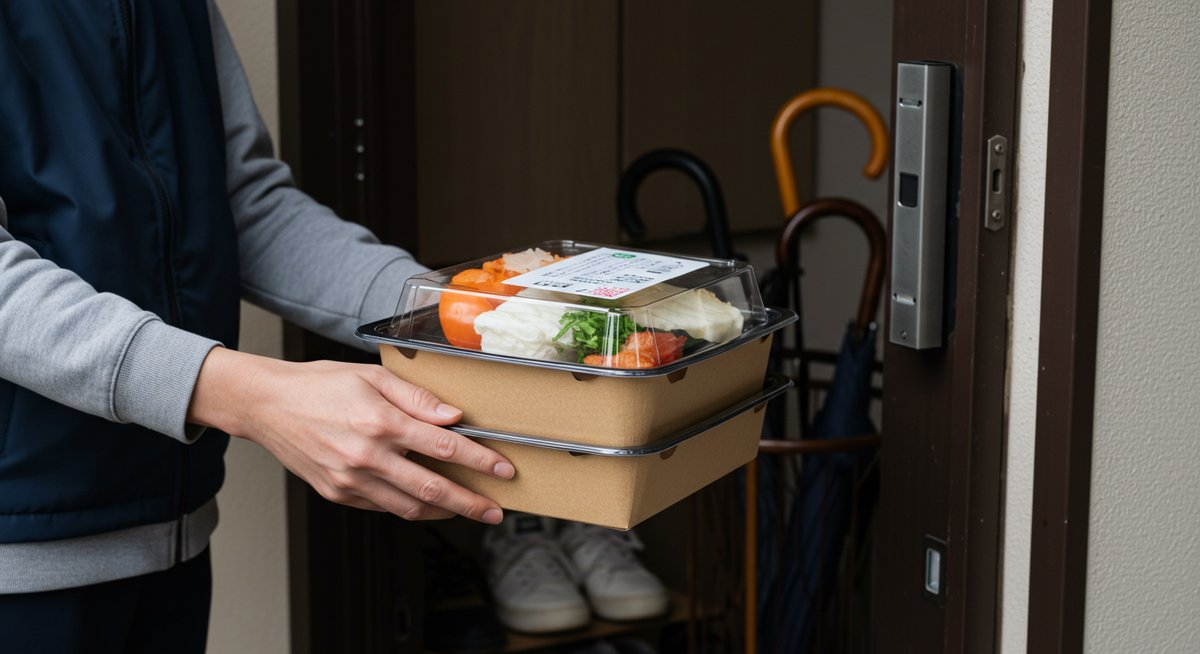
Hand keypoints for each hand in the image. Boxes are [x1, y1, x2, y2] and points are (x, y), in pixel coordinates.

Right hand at [187, 347, 513, 523]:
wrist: (266, 405)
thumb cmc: (320, 385)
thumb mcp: (371, 376)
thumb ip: (416, 398)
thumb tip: (453, 417)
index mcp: (380, 422)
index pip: (444, 447)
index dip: (479, 461)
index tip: (503, 470)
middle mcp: (367, 456)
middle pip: (432, 488)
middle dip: (470, 503)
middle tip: (495, 512)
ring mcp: (350, 480)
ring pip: (408, 506)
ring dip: (443, 513)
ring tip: (467, 511)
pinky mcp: (337, 493)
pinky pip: (382, 507)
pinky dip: (409, 507)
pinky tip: (426, 502)